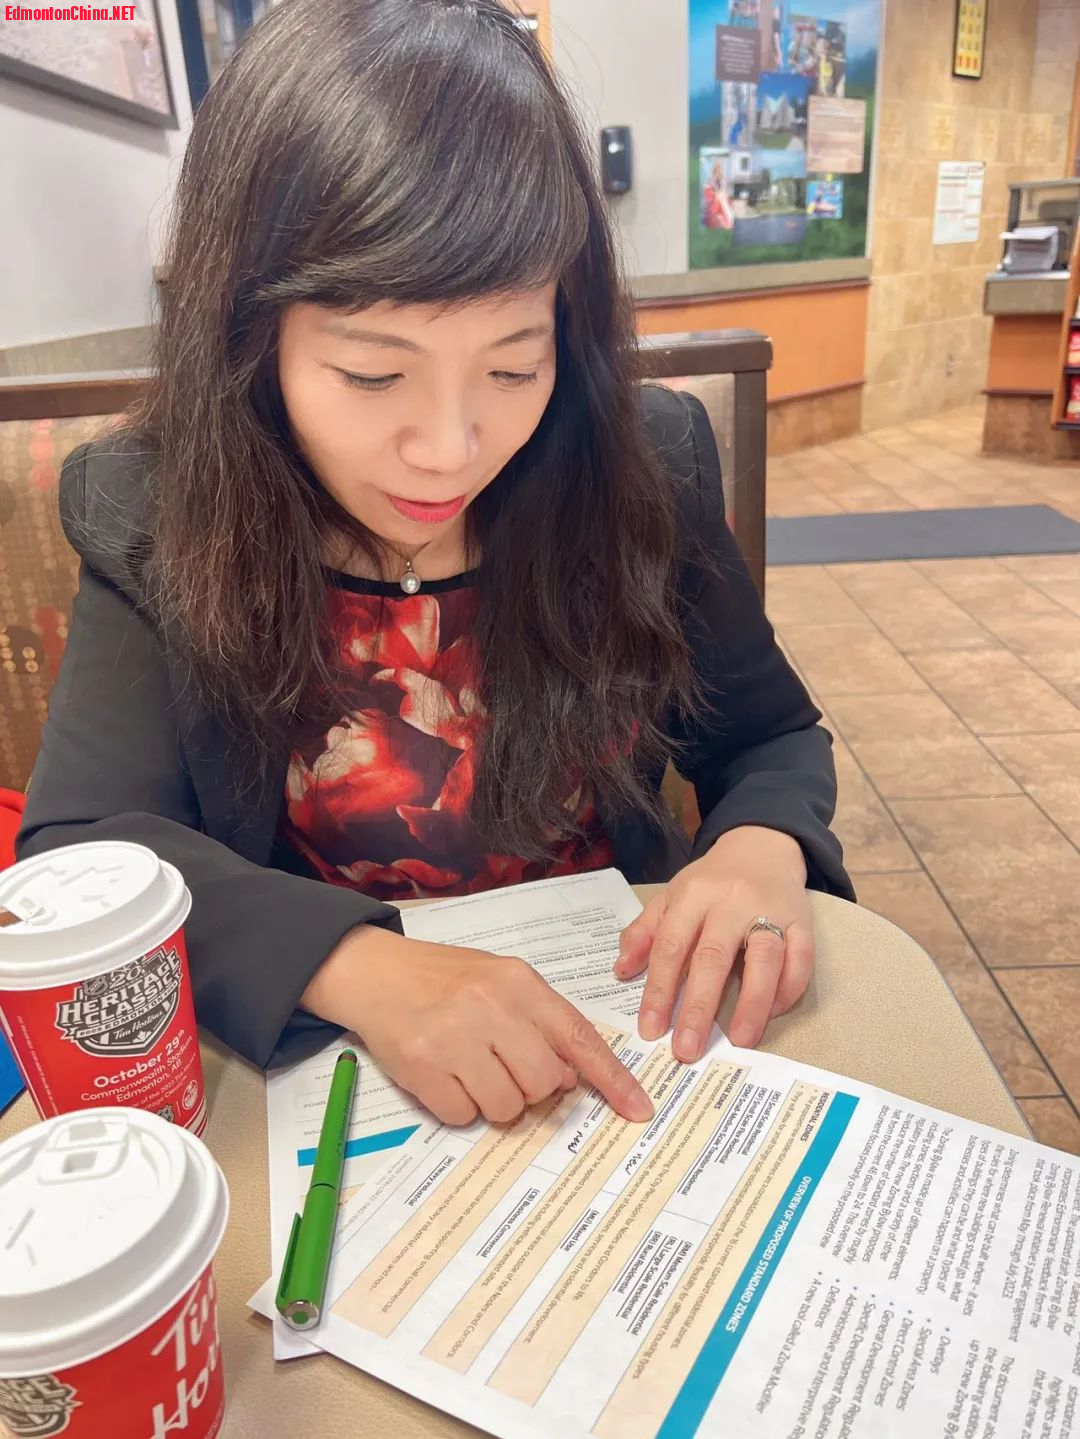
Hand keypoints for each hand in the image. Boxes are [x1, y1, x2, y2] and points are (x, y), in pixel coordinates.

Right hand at [301, 928, 652, 1127]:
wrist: (376, 972)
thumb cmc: (446, 979)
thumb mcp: (500, 982)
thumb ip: (539, 1021)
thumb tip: (569, 1078)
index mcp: (519, 983)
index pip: (578, 1036)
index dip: (612, 1078)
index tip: (639, 1109)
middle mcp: (490, 1007)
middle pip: (543, 1083)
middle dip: (530, 1088)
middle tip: (503, 1067)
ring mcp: (454, 1038)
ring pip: (505, 1107)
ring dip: (492, 1100)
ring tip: (470, 1068)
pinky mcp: (422, 1067)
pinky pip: (463, 1115)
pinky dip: (458, 1106)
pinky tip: (444, 1075)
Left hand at [615, 826, 812, 1059]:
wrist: (761, 847)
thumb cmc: (711, 882)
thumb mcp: (671, 896)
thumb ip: (645, 932)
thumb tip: (621, 971)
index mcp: (694, 895)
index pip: (671, 947)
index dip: (659, 990)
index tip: (651, 1030)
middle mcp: (732, 902)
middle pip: (714, 957)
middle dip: (699, 1007)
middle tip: (687, 1049)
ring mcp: (771, 910)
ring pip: (764, 959)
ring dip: (752, 1003)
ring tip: (739, 1041)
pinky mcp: (803, 921)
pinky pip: (801, 960)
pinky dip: (788, 990)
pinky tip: (771, 1015)